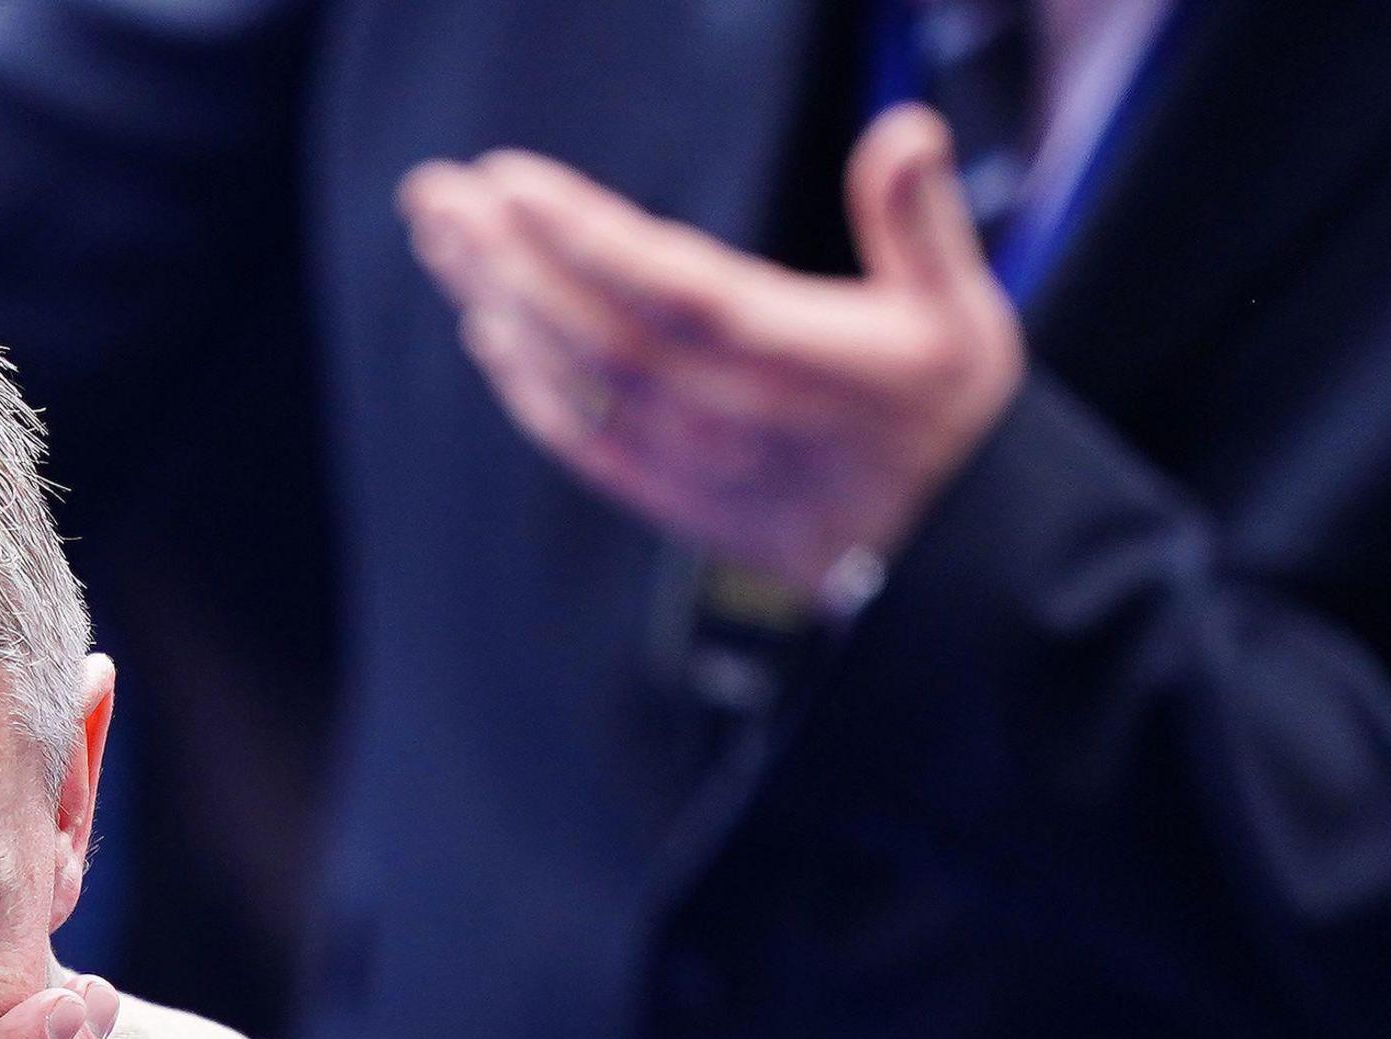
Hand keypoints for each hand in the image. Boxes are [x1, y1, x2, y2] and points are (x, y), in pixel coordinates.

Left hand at [396, 106, 1023, 605]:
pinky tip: (485, 329)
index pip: (670, 288)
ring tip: (438, 236)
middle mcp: (728, 415)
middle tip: (433, 192)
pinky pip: (581, 442)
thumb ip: (920, 220)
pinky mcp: (671, 498)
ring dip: (496, 302)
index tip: (507, 179)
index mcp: (795, 356)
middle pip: (594, 327)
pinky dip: (525, 387)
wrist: (944, 558)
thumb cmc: (947, 416)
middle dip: (504, 255)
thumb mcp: (958, 309)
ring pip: (573, 378)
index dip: (583, 236)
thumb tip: (906, 129)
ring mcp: (690, 463)